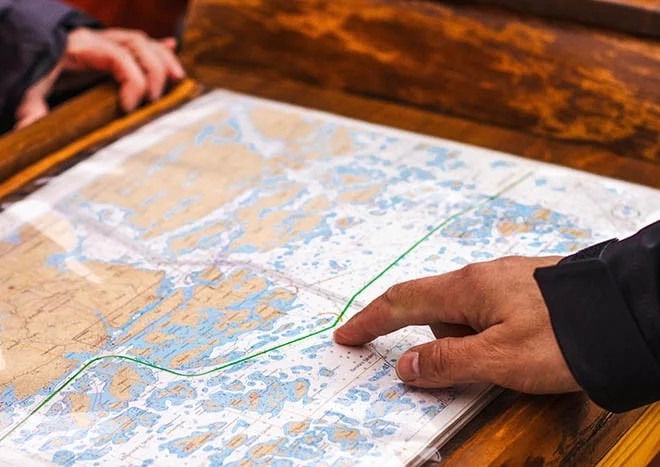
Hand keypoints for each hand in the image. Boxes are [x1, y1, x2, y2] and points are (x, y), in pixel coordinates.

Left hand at [15, 28, 184, 128]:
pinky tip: (174, 51)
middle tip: (155, 100)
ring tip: (178, 79)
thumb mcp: (28, 86)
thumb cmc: (33, 67)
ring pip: (143, 41)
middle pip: (137, 44)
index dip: (132, 80)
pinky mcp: (115, 47)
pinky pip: (142, 43)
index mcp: (81, 47)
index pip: (117, 57)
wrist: (28, 46)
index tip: (130, 107)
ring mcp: (109, 40)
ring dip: (164, 58)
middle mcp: (99, 39)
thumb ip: (30, 107)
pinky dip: (159, 49)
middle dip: (153, 71)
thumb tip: (27, 131)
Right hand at [333, 256, 580, 393]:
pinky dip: (496, 338)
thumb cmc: (564, 335)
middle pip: (440, 313)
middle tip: (481, 369)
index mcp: (467, 287)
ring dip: (477, 345)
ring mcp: (509, 280)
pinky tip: (529, 350)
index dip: (370, 320)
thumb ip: (447, 363)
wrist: (627, 313)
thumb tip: (405, 366)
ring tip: (520, 362)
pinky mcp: (530, 291)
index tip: (346, 335)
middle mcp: (483, 276)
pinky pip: (495, 316)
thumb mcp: (498, 359)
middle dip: (445, 345)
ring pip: (471, 318)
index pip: (402, 301)